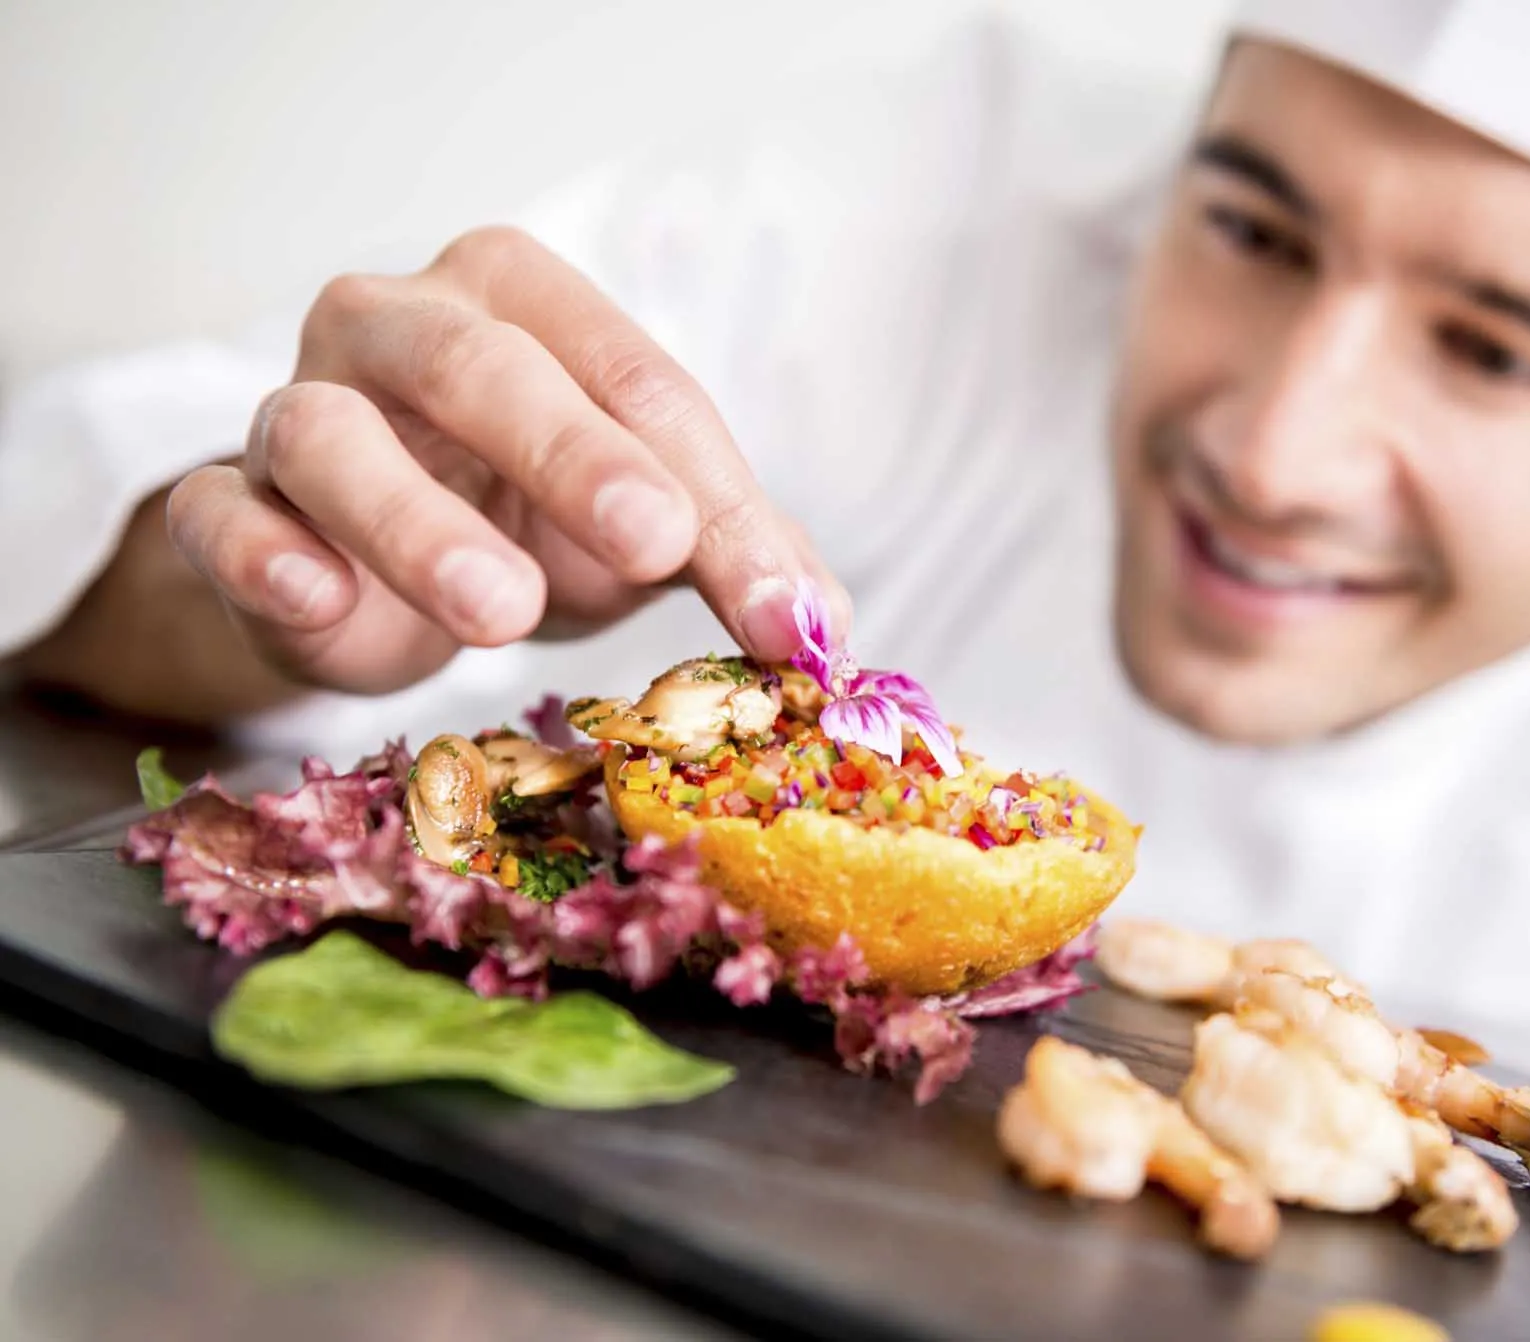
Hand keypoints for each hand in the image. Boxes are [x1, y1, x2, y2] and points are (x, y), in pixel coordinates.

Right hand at [163, 226, 847, 694]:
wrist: (380, 577)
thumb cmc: (524, 515)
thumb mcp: (645, 524)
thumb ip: (732, 554)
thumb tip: (820, 628)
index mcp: (524, 301)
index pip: (635, 381)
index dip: (714, 496)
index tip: (780, 611)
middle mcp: (401, 325)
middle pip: (483, 363)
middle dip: (573, 451)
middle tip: (653, 541)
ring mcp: (301, 405)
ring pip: (333, 434)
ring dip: (417, 521)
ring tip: (500, 610)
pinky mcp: (230, 501)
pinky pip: (221, 512)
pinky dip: (262, 553)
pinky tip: (321, 599)